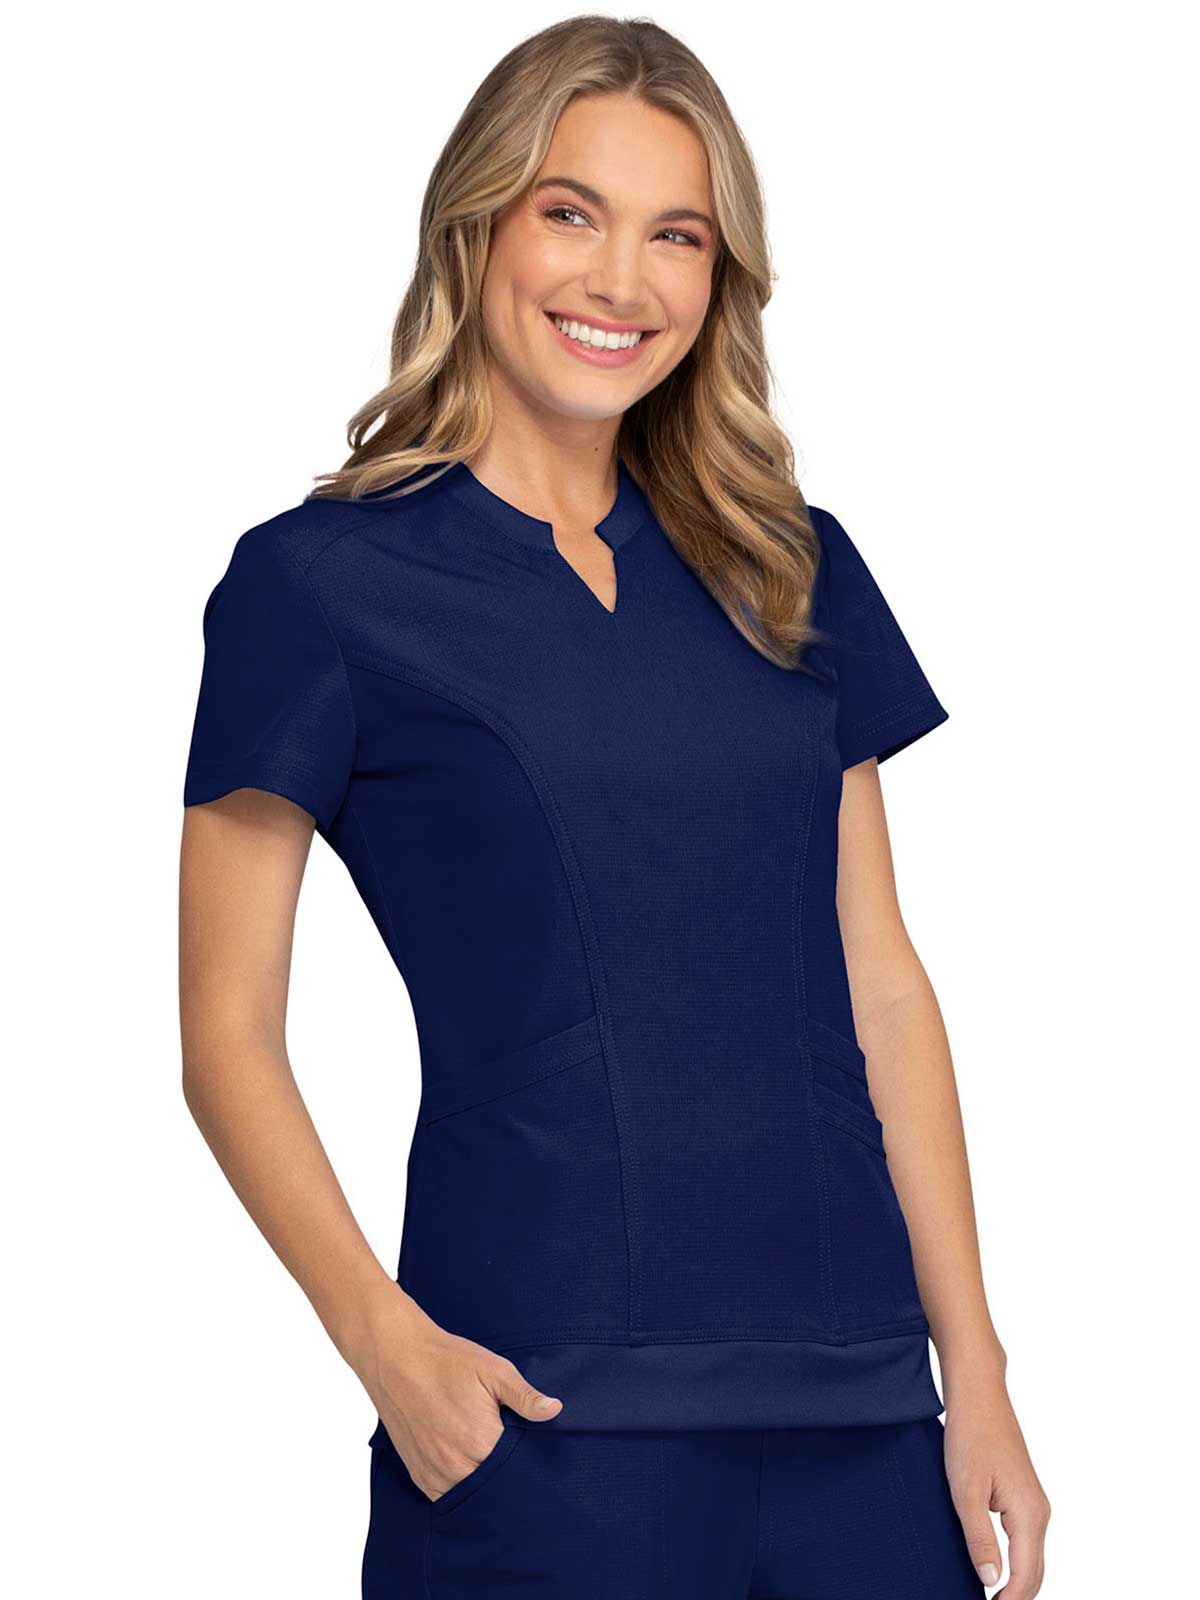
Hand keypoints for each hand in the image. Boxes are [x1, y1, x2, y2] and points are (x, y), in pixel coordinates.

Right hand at [349, 1288, 562, 1502]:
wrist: (395, 1357)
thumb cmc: (446, 1360)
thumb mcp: (494, 1370)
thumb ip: (525, 1396)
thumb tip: (555, 1410)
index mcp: (481, 1443)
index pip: (518, 1471)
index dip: (529, 1463)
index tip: (535, 1454)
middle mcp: (457, 1466)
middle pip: (494, 1487)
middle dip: (507, 1476)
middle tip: (514, 1457)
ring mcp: (434, 1474)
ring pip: (469, 1496)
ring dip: (482, 1484)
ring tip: (490, 1460)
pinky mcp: (418, 1474)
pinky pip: (445, 1496)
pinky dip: (459, 1487)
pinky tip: (467, 1468)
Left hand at [943, 1374, 1050, 1597]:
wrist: (979, 1394)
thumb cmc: (970, 1435)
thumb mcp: (965, 1491)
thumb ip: (979, 1539)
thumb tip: (992, 1582)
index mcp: (1029, 1515)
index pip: (1025, 1577)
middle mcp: (1039, 1513)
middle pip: (1034, 1573)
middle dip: (1016, 1597)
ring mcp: (1034, 1504)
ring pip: (1030, 1558)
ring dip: (1016, 1583)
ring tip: (990, 1596)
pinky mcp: (1023, 1496)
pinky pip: (1025, 1541)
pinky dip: (1015, 1563)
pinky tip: (995, 1568)